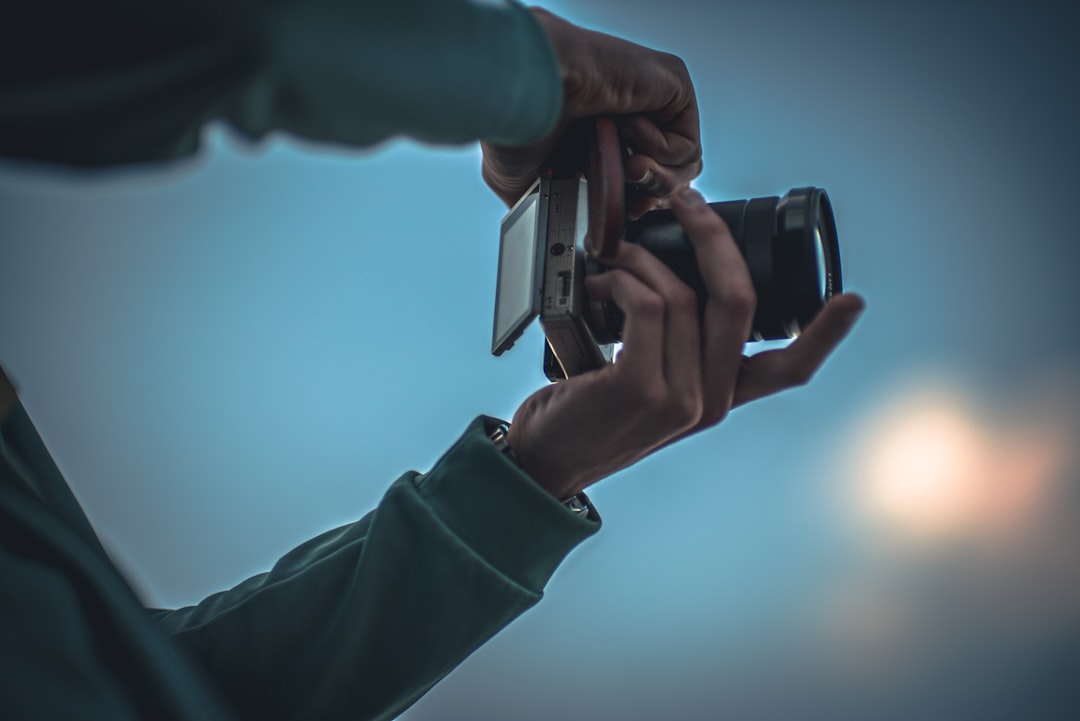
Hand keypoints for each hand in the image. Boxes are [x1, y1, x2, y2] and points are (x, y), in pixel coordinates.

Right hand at [482, 8, 701, 217]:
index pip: (645, 178)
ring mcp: (656, 99)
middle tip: (631, 196)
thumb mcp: (527, 180)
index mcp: (604, 133)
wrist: (531, 92)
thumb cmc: (520, 123)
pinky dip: (658, 151)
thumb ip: (553, 201)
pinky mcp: (675, 87)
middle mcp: (633, 113)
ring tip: (627, 166)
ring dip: (656, 178)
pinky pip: (686, 144)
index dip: (641, 203)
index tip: (629, 213)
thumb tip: (553, 230)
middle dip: (653, 196)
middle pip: (673, 175)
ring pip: (685, 165)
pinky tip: (627, 128)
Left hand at [506, 190, 865, 500]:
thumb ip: (675, 350)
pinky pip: (647, 305)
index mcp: (720, 398)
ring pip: (683, 295)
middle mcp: (710, 403)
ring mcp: (679, 399)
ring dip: (643, 257)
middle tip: (687, 199)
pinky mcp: (641, 387)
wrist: (542, 462)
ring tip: (613, 253)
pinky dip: (623, 278)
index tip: (851, 300)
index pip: (789, 369)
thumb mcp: (647, 387)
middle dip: (713, 236)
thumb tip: (674, 273)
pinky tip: (601, 280)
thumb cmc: (590, 414)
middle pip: (739, 301)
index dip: (825, 333)